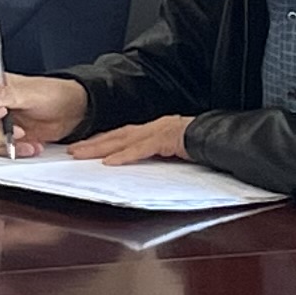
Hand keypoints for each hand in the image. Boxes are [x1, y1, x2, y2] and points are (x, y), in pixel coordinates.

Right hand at [0, 71, 86, 155]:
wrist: (73, 111)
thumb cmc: (53, 95)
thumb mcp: (30, 93)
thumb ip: (5, 95)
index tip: (3, 115)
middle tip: (17, 132)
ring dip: (5, 146)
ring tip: (28, 141)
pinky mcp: (7, 141)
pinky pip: (0, 153)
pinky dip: (15, 152)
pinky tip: (32, 146)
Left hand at [68, 115, 199, 165]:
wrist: (224, 138)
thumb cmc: (202, 146)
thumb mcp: (174, 151)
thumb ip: (157, 155)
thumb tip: (141, 167)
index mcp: (154, 129)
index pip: (122, 134)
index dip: (101, 140)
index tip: (83, 147)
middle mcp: (154, 127)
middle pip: (117, 135)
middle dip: (93, 143)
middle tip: (71, 151)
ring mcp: (161, 131)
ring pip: (124, 140)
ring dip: (100, 147)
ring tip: (81, 154)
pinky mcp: (169, 139)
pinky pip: (142, 149)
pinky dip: (125, 156)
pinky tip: (110, 162)